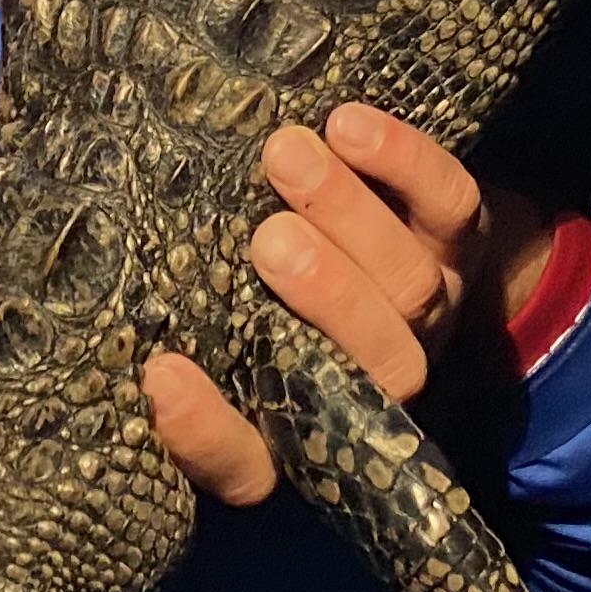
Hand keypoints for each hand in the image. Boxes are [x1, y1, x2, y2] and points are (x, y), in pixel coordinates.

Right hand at [140, 105, 550, 505]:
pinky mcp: (458, 239)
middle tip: (267, 240)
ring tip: (286, 155)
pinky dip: (404, 163)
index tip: (162, 374)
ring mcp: (423, 310)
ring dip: (350, 216)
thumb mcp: (200, 320)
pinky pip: (450, 204)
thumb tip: (132, 333)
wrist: (359, 223)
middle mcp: (369, 379)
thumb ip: (170, 331)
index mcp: (289, 422)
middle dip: (328, 299)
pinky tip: (346, 125)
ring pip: (412, 284)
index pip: (246, 466)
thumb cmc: (246, 284)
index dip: (207, 434)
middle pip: (375, 366)